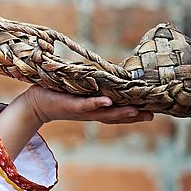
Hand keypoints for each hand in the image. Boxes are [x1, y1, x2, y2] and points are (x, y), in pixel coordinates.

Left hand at [22, 85, 153, 124]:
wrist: (37, 103)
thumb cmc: (60, 94)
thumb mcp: (81, 91)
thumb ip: (95, 86)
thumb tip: (110, 74)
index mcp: (97, 109)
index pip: (119, 112)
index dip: (135, 113)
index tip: (154, 111)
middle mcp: (92, 112)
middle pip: (116, 116)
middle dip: (134, 116)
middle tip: (153, 115)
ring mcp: (82, 110)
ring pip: (105, 113)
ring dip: (121, 113)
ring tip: (138, 111)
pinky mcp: (70, 105)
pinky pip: (86, 105)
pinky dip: (97, 103)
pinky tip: (108, 101)